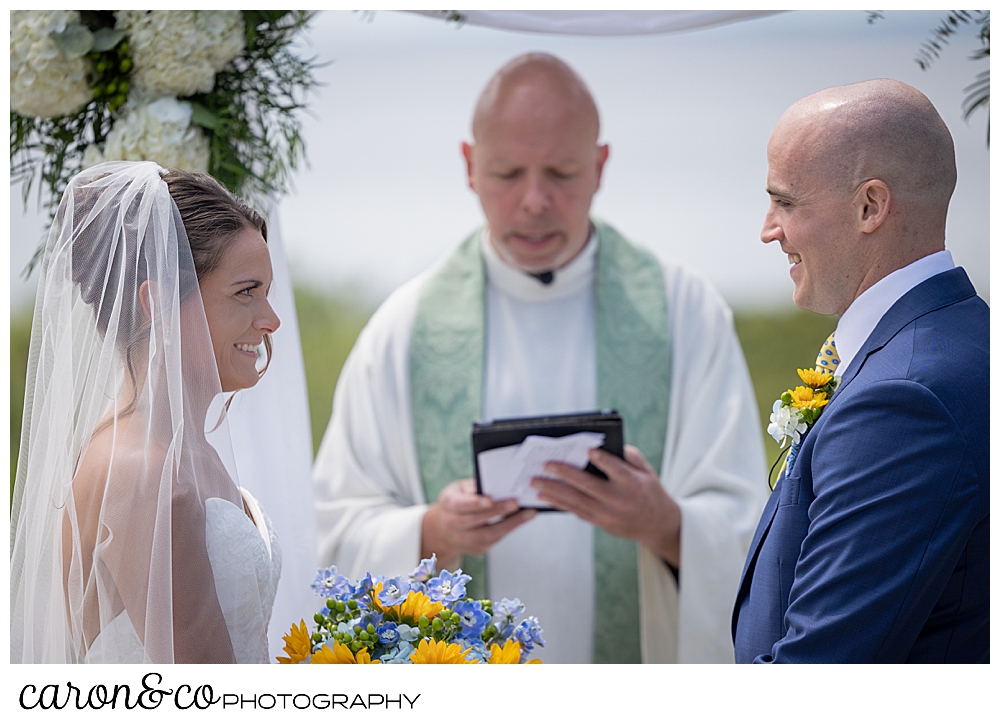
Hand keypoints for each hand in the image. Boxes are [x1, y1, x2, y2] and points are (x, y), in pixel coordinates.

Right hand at [421, 478, 536, 568]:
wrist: (446, 528)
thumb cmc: (458, 500)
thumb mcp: (460, 489)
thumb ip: (475, 487)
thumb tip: (497, 485)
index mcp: (448, 504)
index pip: (460, 505)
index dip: (474, 503)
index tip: (489, 500)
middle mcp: (452, 524)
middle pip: (475, 520)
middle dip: (497, 511)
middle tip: (515, 503)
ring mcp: (463, 539)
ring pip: (487, 534)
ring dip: (510, 523)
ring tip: (528, 513)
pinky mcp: (476, 549)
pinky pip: (495, 540)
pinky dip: (509, 528)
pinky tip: (522, 519)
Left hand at [532, 445, 680, 567]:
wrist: (656, 525)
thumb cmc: (649, 491)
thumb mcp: (647, 472)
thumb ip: (630, 457)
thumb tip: (609, 445)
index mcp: (632, 484)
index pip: (617, 471)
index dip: (604, 461)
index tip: (589, 451)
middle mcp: (618, 500)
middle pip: (587, 486)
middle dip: (564, 474)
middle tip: (545, 465)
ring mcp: (607, 514)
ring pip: (576, 501)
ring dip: (553, 491)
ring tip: (535, 482)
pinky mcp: (600, 523)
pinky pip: (576, 512)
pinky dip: (559, 504)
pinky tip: (545, 497)